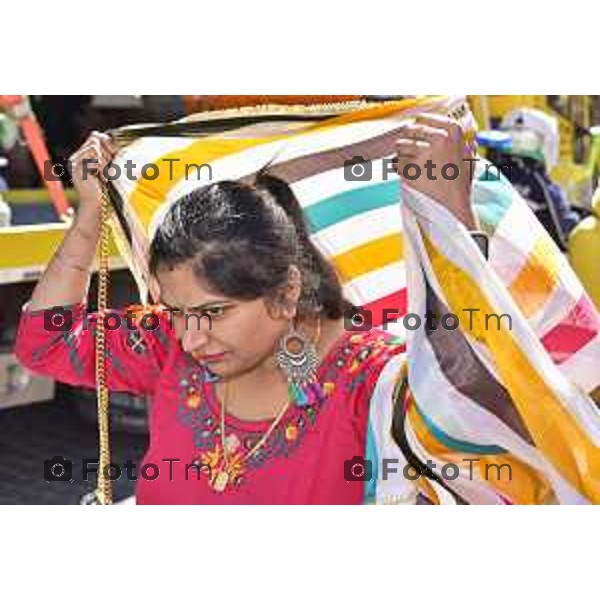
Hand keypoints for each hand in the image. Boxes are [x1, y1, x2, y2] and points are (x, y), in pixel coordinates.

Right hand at [69, 131, 117, 217]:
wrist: (97, 205)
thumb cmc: (106, 188)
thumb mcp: (109, 167)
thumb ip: (107, 152)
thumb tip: (106, 135)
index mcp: (84, 155)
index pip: (96, 137)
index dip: (108, 145)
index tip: (113, 161)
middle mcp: (76, 156)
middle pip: (95, 139)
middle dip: (107, 154)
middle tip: (107, 171)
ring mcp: (74, 160)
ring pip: (95, 146)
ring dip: (104, 161)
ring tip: (104, 176)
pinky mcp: (76, 165)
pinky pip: (94, 155)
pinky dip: (101, 166)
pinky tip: (101, 178)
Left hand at [395, 114, 477, 228]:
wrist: (452, 206)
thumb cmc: (458, 184)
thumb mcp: (466, 154)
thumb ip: (455, 139)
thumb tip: (443, 127)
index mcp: (453, 130)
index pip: (422, 118)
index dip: (416, 131)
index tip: (417, 138)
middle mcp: (439, 137)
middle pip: (408, 131)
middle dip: (407, 143)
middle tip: (414, 157)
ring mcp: (425, 152)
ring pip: (400, 146)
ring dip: (402, 157)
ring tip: (415, 169)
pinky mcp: (412, 167)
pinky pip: (396, 163)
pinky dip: (399, 170)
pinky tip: (411, 177)